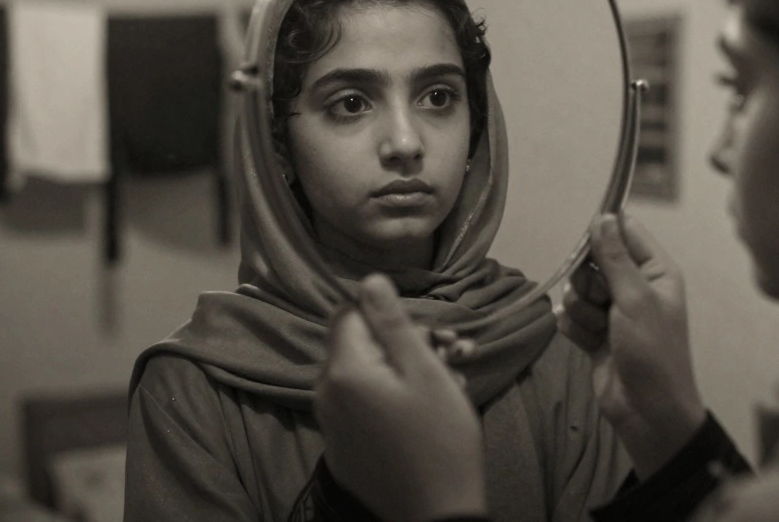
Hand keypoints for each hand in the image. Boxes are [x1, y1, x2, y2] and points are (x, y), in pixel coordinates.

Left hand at [315, 274, 485, 521]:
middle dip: (405, 343)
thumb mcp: (424, 371)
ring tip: (453, 380)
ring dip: (405, 370)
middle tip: (453, 353)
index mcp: (343, 371)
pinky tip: (430, 409)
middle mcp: (325, 395)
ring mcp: (331, 426)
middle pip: (359, 345)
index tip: (425, 333)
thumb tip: (369, 280)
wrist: (437, 513)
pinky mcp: (343, 450)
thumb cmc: (440, 438)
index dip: (388, 315)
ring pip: (365, 376)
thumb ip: (393, 323)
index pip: (350, 313)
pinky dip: (392, 400)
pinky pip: (363, 408)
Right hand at [555, 214, 705, 478]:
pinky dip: (576, 328)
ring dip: (581, 308)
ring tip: (599, 329)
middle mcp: (635, 286)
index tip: (588, 245)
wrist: (648, 412)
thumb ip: (614, 257)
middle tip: (602, 300)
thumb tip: (603, 216)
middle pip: (593, 260)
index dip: (604, 233)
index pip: (627, 232)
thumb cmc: (652, 350)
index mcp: (656, 271)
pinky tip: (590, 344)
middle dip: (588, 280)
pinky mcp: (595, 334)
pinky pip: (570, 316)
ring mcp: (613, 311)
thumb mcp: (635, 299)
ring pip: (577, 289)